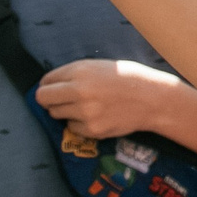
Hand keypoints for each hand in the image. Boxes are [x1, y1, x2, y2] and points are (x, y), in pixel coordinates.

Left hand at [36, 57, 173, 140]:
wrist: (151, 99)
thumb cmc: (125, 78)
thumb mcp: (98, 66)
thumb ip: (72, 74)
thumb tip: (48, 85)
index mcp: (80, 72)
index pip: (45, 82)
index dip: (48, 85)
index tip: (55, 88)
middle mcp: (79, 92)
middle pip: (44, 100)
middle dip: (49, 100)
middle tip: (62, 99)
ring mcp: (85, 113)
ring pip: (56, 114)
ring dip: (65, 111)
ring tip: (84, 106)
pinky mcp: (92, 130)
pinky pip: (72, 127)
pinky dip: (79, 123)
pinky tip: (95, 116)